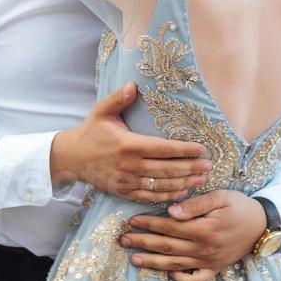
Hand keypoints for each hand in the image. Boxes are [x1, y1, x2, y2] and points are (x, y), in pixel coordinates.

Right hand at [50, 82, 212, 204]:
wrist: (72, 158)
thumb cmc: (90, 132)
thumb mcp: (102, 111)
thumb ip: (118, 98)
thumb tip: (133, 84)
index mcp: (129, 145)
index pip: (164, 149)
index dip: (185, 150)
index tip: (202, 149)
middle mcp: (131, 166)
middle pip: (168, 169)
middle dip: (191, 168)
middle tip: (209, 166)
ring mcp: (128, 182)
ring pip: (162, 186)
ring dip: (184, 183)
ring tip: (201, 179)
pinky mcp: (124, 192)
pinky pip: (150, 197)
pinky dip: (167, 196)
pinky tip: (182, 193)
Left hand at [118, 188, 266, 280]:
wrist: (263, 224)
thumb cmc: (240, 206)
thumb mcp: (221, 197)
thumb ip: (195, 204)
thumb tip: (171, 211)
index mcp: (203, 229)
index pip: (168, 227)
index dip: (148, 224)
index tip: (131, 221)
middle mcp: (203, 249)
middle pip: (166, 247)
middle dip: (143, 243)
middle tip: (123, 240)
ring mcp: (208, 262)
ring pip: (175, 264)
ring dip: (152, 263)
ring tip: (133, 259)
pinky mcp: (214, 269)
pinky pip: (195, 280)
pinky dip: (181, 280)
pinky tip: (168, 274)